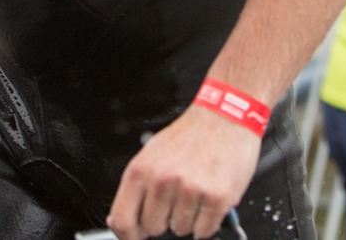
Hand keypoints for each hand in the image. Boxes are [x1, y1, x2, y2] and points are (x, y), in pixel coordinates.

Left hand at [106, 105, 260, 239]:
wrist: (225, 116)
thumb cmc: (190, 135)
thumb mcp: (152, 154)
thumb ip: (136, 188)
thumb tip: (119, 220)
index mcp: (141, 170)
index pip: (122, 220)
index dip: (128, 235)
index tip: (136, 236)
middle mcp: (163, 180)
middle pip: (153, 228)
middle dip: (164, 219)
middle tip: (175, 199)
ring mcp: (190, 190)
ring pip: (180, 230)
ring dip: (188, 218)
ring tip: (195, 190)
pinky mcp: (216, 198)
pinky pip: (204, 230)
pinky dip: (208, 221)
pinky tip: (208, 197)